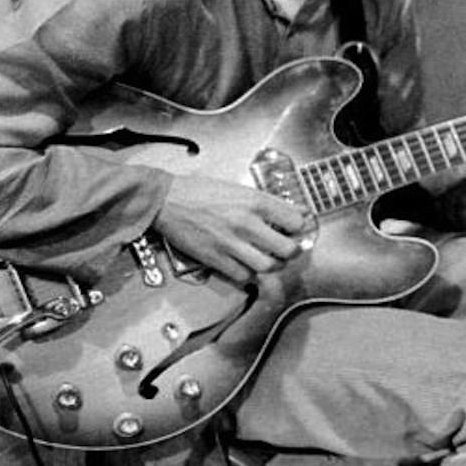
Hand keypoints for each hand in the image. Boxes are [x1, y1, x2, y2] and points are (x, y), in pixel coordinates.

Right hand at [153, 175, 308, 283]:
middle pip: (287, 249)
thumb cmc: (200, 191)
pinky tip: (246, 264)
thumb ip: (268, 203)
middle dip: (291, 251)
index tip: (296, 230)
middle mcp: (247, 223)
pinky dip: (249, 274)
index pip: (297, 221)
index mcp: (255, 202)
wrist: (166, 200)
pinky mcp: (215, 258)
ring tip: (268, 259)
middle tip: (286, 249)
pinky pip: (244, 276)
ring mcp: (231, 243)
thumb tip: (295, 210)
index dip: (299, 227)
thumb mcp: (240, 189)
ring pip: (268, 266)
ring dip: (272, 265)